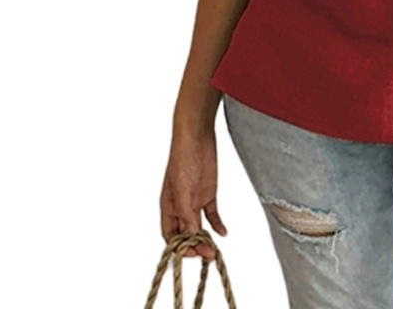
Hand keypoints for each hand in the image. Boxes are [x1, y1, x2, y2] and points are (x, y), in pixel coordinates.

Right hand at [159, 129, 227, 261]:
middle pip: (186, 234)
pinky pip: (212, 214)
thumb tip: (191, 236)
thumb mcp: (183, 189)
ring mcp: (195, 200)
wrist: (197, 136)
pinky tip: (223, 233)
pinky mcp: (208, 193)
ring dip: (206, 240)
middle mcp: (181, 207)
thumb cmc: (183, 159)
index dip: (179, 248)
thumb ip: (187, 213)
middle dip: (195, 247)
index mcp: (168, 207)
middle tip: (208, 256)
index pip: (171, 236)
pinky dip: (217, 225)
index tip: (193, 254)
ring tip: (215, 251)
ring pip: (199, 227)